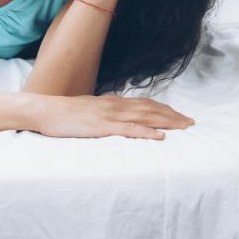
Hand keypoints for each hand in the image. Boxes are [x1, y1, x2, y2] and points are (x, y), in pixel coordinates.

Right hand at [34, 94, 193, 139]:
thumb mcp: (89, 111)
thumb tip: (116, 120)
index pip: (145, 104)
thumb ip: (104, 114)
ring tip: (184, 127)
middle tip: (191, 123)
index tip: (179, 115)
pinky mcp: (103, 127)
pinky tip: (160, 136)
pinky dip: (147, 132)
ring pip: (145, 117)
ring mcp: (110, 115)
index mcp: (113, 102)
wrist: (46, 111)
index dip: (164, 109)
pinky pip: (129, 129)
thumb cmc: (65, 115)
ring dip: (167, 122)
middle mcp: (116, 106)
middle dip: (173, 115)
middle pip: (151, 109)